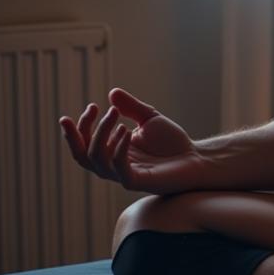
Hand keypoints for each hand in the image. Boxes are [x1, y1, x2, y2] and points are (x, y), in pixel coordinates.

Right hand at [59, 88, 206, 194]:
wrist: (195, 158)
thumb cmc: (172, 142)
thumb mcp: (149, 119)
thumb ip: (131, 107)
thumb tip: (112, 93)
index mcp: (112, 152)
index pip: (84, 143)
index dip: (81, 126)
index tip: (92, 105)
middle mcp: (113, 166)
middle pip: (82, 155)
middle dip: (77, 133)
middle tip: (93, 108)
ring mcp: (124, 175)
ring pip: (97, 159)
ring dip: (101, 134)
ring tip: (115, 114)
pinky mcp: (137, 182)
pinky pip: (119, 168)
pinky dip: (118, 148)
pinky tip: (126, 130)